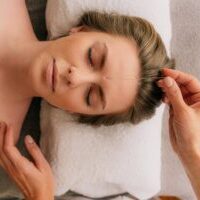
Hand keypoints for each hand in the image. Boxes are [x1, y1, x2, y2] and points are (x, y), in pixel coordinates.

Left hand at [0, 122, 54, 199]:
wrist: (39, 198)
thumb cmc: (44, 182)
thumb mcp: (43, 165)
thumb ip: (34, 151)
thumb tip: (27, 138)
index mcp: (21, 165)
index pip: (9, 148)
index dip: (8, 135)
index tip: (10, 125)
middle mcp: (12, 168)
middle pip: (1, 150)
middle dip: (0, 135)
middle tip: (2, 124)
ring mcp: (10, 171)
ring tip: (1, 130)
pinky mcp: (11, 172)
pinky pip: (2, 159)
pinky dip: (0, 149)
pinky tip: (3, 144)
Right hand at [157, 68, 199, 198]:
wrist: (187, 149)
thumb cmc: (191, 133)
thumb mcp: (182, 111)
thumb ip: (174, 94)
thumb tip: (167, 80)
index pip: (190, 81)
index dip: (177, 75)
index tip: (165, 72)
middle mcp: (194, 100)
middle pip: (182, 85)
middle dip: (171, 81)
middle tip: (160, 80)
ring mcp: (185, 104)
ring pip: (175, 91)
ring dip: (167, 88)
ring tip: (159, 87)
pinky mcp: (177, 110)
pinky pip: (171, 98)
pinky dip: (165, 96)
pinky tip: (162, 97)